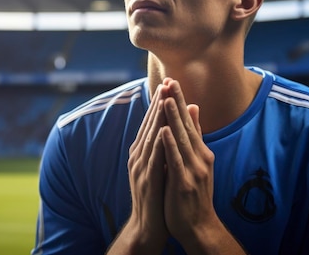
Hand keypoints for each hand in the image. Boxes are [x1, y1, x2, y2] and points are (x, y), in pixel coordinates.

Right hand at [118, 83, 170, 252]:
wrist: (148, 226)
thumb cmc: (156, 197)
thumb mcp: (160, 167)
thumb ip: (163, 147)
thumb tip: (170, 127)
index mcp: (142, 152)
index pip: (151, 123)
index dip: (159, 103)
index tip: (168, 84)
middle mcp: (138, 156)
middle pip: (149, 124)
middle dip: (158, 102)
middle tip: (166, 81)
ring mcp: (141, 167)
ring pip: (150, 136)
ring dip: (158, 117)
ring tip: (165, 97)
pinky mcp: (147, 180)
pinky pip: (153, 157)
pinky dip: (158, 142)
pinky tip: (164, 129)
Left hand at [159, 79, 218, 249]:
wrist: (198, 227)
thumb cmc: (193, 194)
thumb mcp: (197, 162)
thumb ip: (195, 137)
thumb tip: (193, 109)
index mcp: (201, 152)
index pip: (190, 121)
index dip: (181, 101)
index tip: (172, 81)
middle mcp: (199, 158)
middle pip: (187, 126)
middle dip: (177, 102)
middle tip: (170, 81)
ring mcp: (193, 170)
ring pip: (182, 140)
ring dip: (174, 119)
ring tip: (167, 99)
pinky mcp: (184, 183)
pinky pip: (176, 161)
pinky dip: (170, 145)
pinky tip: (164, 131)